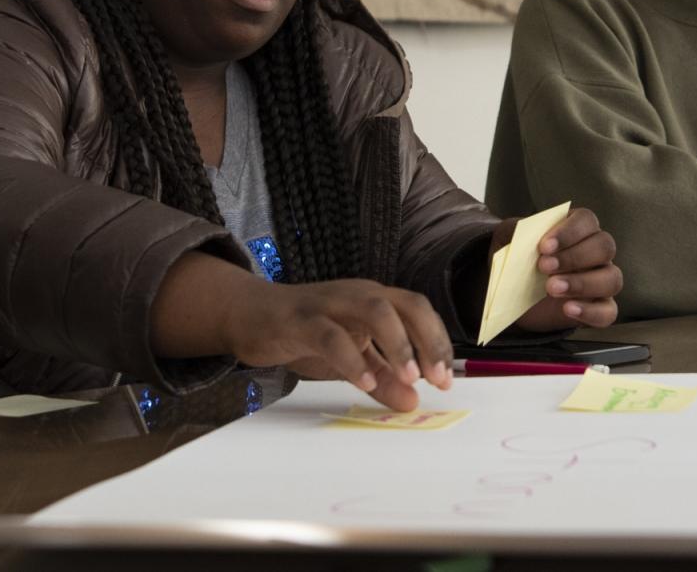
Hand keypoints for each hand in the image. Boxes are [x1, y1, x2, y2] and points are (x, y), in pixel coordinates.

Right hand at [220, 278, 453, 411]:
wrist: (250, 315)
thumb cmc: (306, 333)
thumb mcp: (350, 358)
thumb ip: (382, 378)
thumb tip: (412, 402)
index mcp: (375, 299)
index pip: (418, 310)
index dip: (437, 341)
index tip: (446, 380)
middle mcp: (358, 294)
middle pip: (406, 305)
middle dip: (428, 340)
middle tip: (436, 379)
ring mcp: (330, 303)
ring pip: (374, 311)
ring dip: (398, 344)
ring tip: (410, 377)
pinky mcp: (300, 320)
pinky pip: (331, 335)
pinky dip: (351, 359)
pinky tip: (364, 381)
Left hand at [491, 207, 620, 329]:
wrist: (513, 289)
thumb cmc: (518, 256)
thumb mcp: (510, 238)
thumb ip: (517, 234)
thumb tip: (521, 241)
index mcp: (578, 227)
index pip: (586, 221)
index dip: (568, 232)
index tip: (544, 245)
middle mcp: (597, 251)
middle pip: (604, 247)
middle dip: (574, 257)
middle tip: (543, 267)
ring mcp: (602, 279)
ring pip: (612, 279)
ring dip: (583, 283)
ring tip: (552, 288)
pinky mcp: (599, 307)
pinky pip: (608, 311)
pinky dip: (591, 312)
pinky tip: (568, 309)